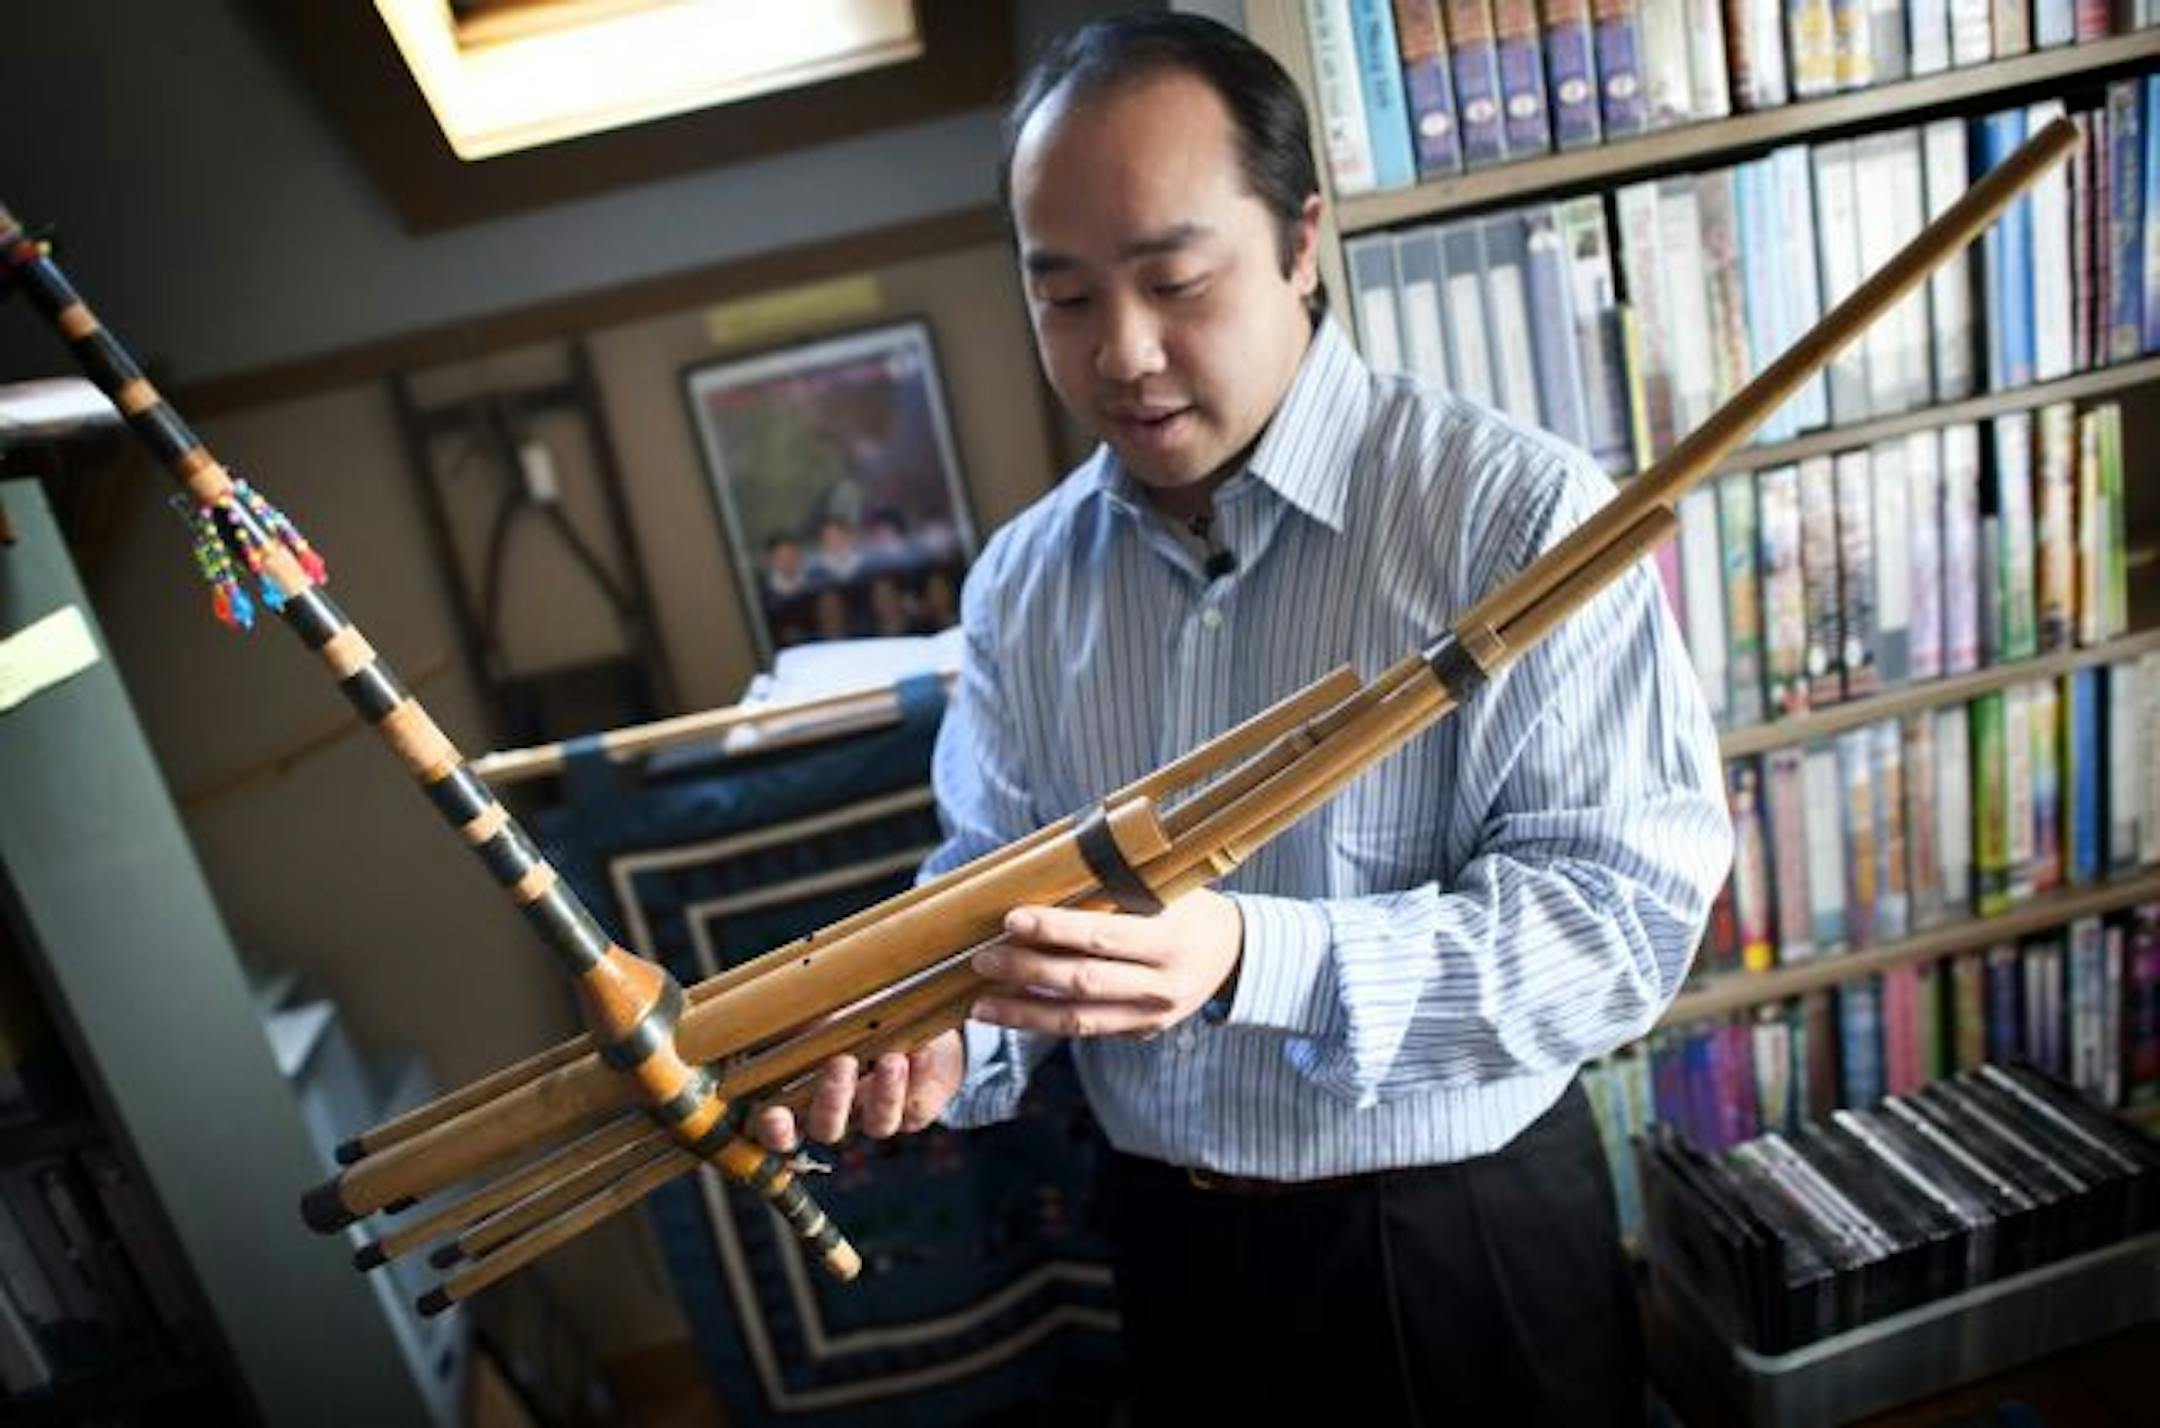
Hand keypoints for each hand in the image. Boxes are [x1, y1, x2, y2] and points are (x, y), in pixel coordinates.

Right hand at [751, 1030, 964, 1151]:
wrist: (919, 1011)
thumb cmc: (858, 1010)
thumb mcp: (824, 1010)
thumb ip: (799, 1018)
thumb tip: (771, 1005)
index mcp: (807, 1093)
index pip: (781, 1127)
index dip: (775, 1129)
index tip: (775, 1115)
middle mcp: (842, 1112)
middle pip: (827, 1127)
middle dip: (832, 1099)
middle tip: (842, 1062)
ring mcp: (878, 1115)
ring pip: (877, 1124)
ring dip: (884, 1094)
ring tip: (891, 1059)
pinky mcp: (916, 1111)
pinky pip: (917, 1106)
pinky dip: (919, 1078)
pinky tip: (920, 1052)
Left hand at [967, 888, 1242, 1038]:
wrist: (1233, 952)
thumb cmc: (1188, 906)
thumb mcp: (1166, 888)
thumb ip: (1116, 888)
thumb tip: (1044, 874)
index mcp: (1170, 941)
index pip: (1103, 936)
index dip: (1054, 930)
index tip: (1011, 919)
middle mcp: (1163, 985)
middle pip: (1083, 982)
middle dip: (1027, 971)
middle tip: (982, 958)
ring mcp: (1152, 1016)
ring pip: (1078, 1020)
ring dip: (1024, 1012)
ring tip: (980, 1004)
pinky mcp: (1141, 1032)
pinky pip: (1086, 1031)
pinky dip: (1044, 1022)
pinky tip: (1010, 1013)